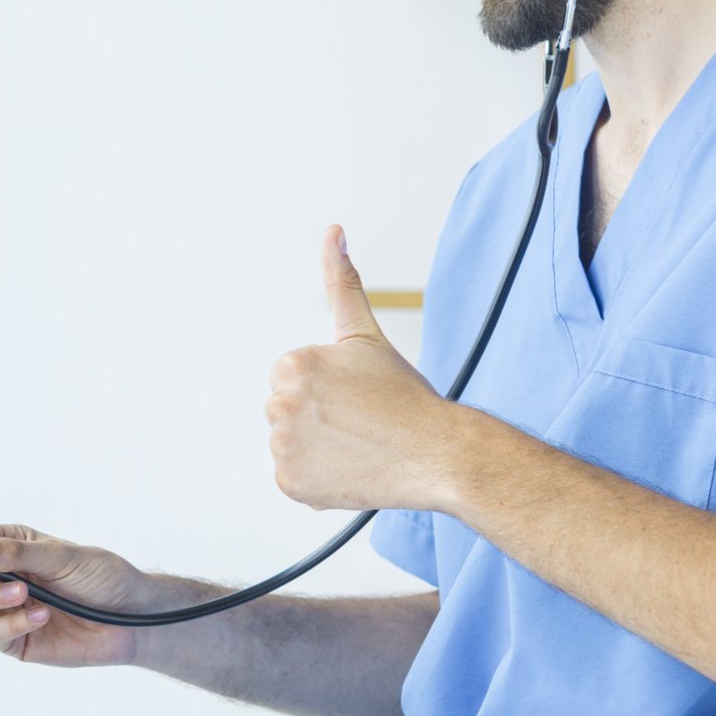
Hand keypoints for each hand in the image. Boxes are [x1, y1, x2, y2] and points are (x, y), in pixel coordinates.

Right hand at [0, 524, 150, 665]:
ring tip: (25, 595)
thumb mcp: (61, 556)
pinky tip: (41, 616)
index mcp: (9, 545)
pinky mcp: (16, 640)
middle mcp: (2, 576)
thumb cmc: (102, 577)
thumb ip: (16, 553)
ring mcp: (5, 609)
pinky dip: (13, 624)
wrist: (134, 618)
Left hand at [266, 226, 462, 513]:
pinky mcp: (291, 485)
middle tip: (359, 421)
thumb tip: (333, 230)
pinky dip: (316, 479)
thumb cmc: (404, 392)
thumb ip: (341, 282)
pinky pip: (293, 478)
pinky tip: (348, 468)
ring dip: (315, 447)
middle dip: (316, 415)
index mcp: (292, 365)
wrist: (437, 452)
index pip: (290, 376)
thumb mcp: (365, 333)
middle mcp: (279, 406)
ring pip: (288, 443)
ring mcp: (283, 449)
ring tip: (356, 445)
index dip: (325, 386)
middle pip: (284, 409)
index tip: (355, 394)